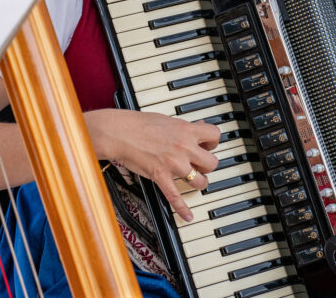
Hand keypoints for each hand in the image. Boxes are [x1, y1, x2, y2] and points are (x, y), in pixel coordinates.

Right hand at [84, 109, 219, 221]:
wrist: (120, 132)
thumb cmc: (139, 124)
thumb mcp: (168, 120)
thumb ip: (184, 127)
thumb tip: (197, 127)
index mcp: (186, 131)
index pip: (214, 136)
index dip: (212, 142)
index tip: (207, 145)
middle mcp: (184, 148)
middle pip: (212, 162)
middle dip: (207, 165)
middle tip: (200, 164)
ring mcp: (174, 164)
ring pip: (200, 181)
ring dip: (199, 182)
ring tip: (195, 181)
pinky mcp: (161, 176)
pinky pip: (175, 197)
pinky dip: (183, 209)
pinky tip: (188, 216)